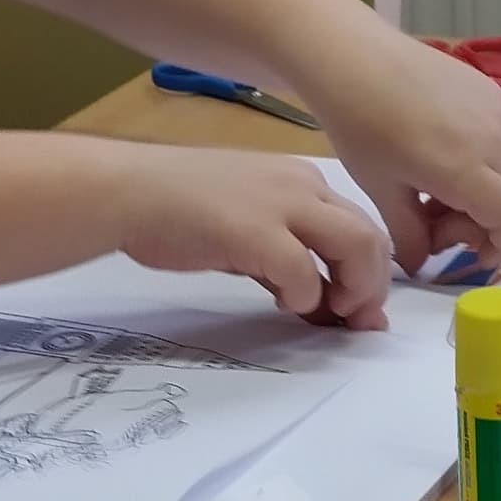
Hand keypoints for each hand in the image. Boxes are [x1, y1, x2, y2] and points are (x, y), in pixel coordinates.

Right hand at [109, 146, 393, 326]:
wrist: (128, 192)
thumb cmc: (176, 208)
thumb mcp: (246, 223)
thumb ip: (286, 255)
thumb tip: (320, 300)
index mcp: (300, 179)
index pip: (359, 223)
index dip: (368, 270)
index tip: (357, 306)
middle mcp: (301, 185)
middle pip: (370, 236)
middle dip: (373, 285)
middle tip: (357, 321)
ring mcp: (282, 205)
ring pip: (357, 246)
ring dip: (356, 289)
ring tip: (334, 315)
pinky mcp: (257, 232)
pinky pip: (305, 275)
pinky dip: (304, 299)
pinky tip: (281, 304)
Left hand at [291, 28, 500, 279]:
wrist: (355, 57)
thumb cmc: (360, 125)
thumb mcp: (381, 191)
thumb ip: (410, 237)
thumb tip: (423, 264)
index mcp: (465, 168)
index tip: (471, 256)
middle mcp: (493, 139)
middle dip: (477, 223)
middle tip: (430, 223)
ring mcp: (497, 112)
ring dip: (478, 193)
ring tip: (429, 189)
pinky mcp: (492, 92)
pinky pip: (499, 142)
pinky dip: (479, 163)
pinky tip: (438, 156)